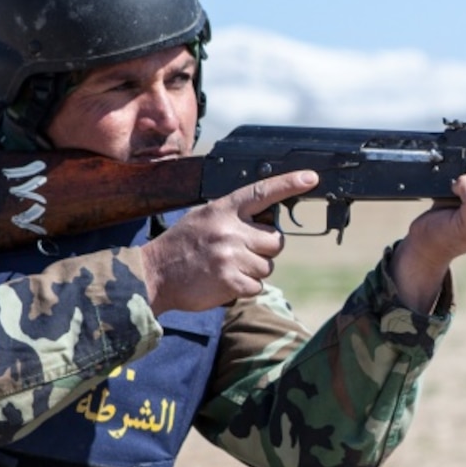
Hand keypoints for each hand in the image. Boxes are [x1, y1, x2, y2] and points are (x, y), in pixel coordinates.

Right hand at [140, 171, 320, 313]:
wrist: (153, 274)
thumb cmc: (182, 247)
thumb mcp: (204, 218)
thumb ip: (234, 218)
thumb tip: (268, 223)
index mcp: (224, 209)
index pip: (262, 192)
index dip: (289, 184)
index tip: (311, 178)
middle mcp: (231, 230)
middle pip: (276, 240)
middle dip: (264, 249)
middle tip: (238, 252)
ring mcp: (232, 256)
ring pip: (267, 266)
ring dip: (252, 271)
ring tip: (225, 267)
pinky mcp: (232, 281)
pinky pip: (257, 286)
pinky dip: (244, 288)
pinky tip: (223, 282)